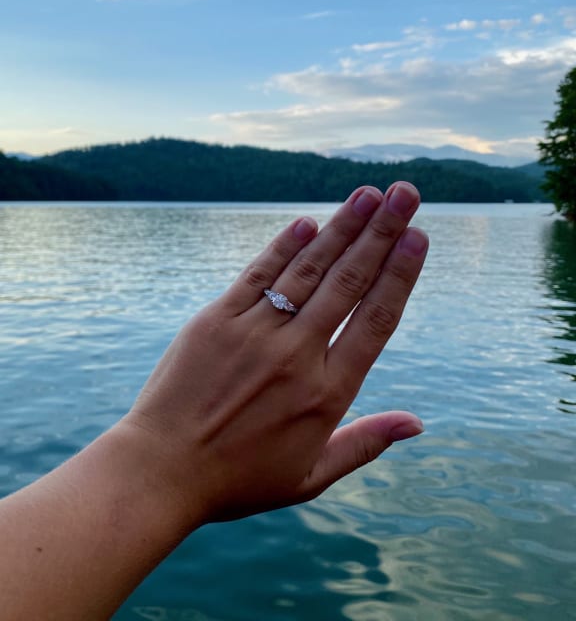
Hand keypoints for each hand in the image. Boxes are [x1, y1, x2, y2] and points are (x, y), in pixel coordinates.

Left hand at [120, 183, 427, 526]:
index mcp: (326, 393)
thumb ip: (366, 443)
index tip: (418, 236)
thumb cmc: (239, 479)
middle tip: (405, 194)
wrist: (160, 473)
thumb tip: (417, 423)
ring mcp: (254, 334)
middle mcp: (295, 355)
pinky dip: (283, 247)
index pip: (376, 320)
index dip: (399, 274)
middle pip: (348, 282)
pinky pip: (257, 275)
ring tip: (368, 195)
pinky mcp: (216, 321)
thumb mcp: (311, 475)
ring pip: (307, 270)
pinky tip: (307, 222)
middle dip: (381, 233)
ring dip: (341, 228)